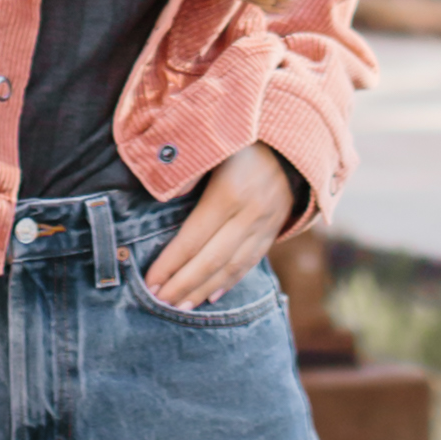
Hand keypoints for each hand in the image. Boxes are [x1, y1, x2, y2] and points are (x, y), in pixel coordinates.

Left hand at [142, 147, 299, 311]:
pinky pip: (252, 261)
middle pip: (212, 259)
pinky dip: (230, 280)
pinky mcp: (276, 228)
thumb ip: (188, 171)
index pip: (194, 238)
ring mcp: (267, 223)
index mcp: (231, 192)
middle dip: (183, 283)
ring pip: (232, 265)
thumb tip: (162, 198)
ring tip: (181, 306)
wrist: (291, 135)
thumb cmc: (240, 133)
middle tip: (159, 301)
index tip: (150, 280)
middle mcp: (252, 213)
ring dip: (204, 288)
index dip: (170, 262)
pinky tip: (212, 295)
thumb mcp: (213, 144)